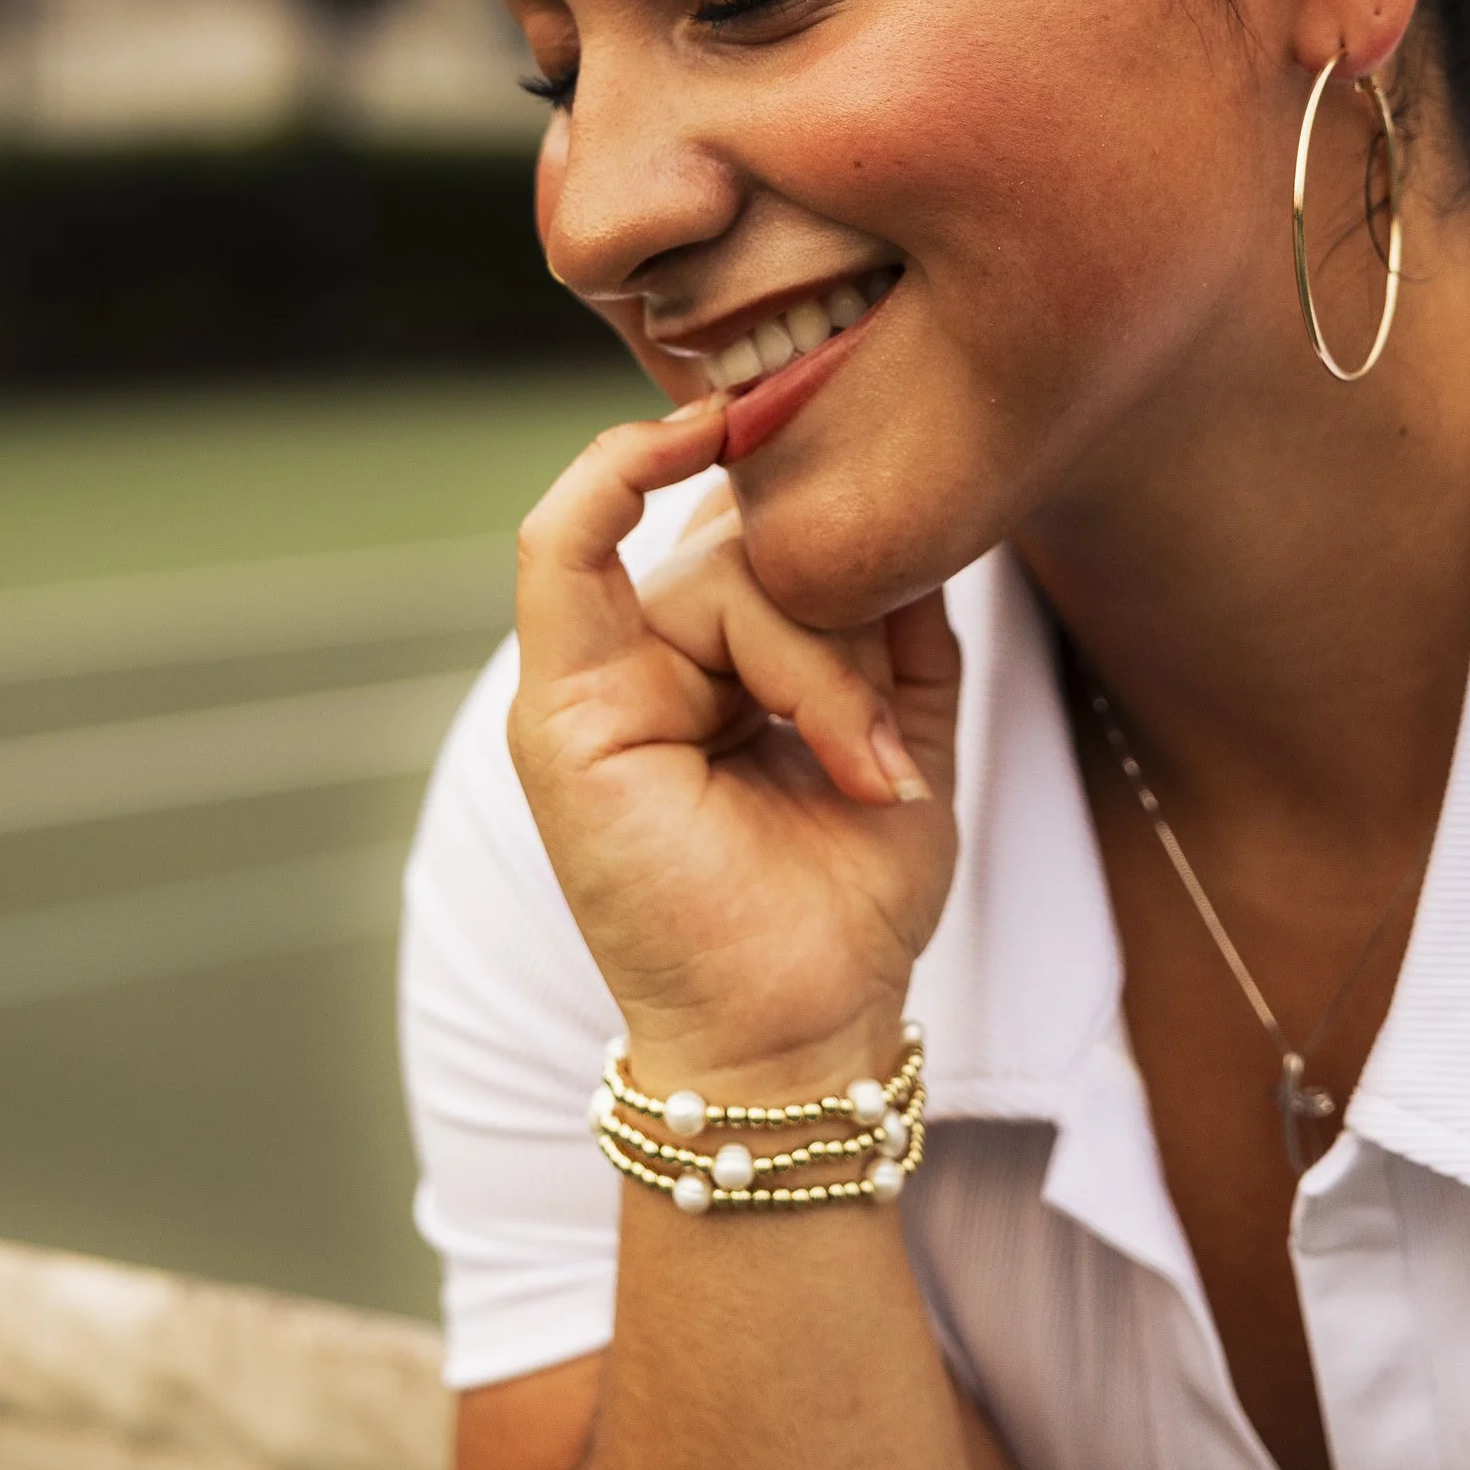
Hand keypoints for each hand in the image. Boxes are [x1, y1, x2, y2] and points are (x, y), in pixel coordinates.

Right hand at [509, 394, 961, 1090]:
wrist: (803, 1035)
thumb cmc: (843, 907)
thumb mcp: (896, 732)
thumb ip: (898, 622)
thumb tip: (908, 507)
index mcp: (704, 666)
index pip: (756, 532)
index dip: (806, 496)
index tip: (870, 448)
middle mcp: (639, 661)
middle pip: (750, 549)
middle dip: (843, 630)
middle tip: (881, 748)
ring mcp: (590, 683)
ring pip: (717, 569)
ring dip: (817, 663)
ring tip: (861, 766)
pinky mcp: (561, 713)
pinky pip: (561, 546)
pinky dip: (612, 474)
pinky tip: (683, 434)